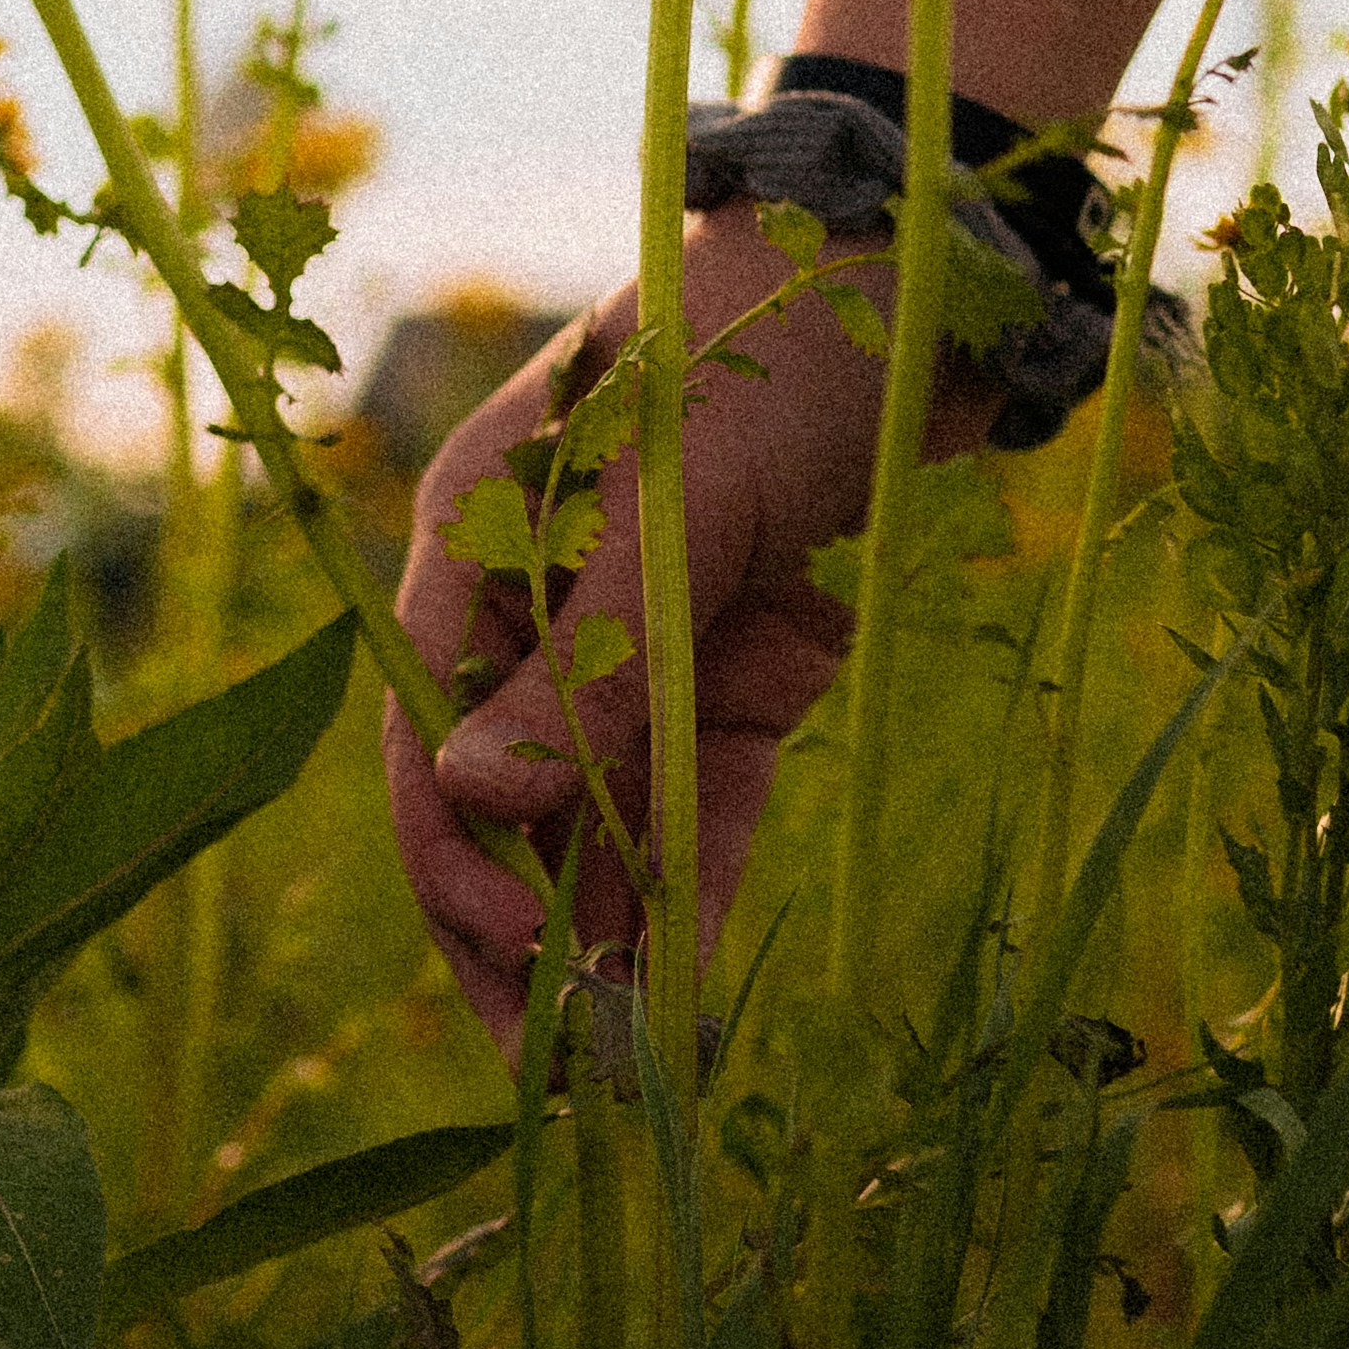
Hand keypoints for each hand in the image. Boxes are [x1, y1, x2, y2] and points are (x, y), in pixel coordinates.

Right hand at [382, 213, 956, 1053]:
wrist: (923, 281)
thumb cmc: (769, 354)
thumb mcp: (673, 509)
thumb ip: (581, 663)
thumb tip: (470, 803)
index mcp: (477, 539)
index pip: (425, 726)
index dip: (453, 850)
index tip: (511, 948)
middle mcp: (538, 603)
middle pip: (494, 796)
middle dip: (513, 928)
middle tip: (546, 1064)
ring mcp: (636, 643)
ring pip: (593, 818)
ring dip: (599, 932)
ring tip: (614, 1067)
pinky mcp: (732, 672)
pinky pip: (696, 801)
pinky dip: (688, 890)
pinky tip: (686, 993)